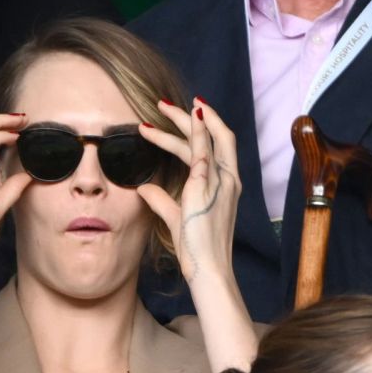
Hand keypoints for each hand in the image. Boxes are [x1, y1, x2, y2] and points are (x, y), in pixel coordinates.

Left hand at [138, 99, 240, 284]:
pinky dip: (198, 132)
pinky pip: (204, 153)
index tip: (180, 115)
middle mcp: (227, 180)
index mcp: (224, 185)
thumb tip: (144, 187)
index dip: (197, 129)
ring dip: (183, 120)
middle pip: (213, 136)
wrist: (208, 269)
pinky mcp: (207, 189)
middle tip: (163, 103)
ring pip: (207, 139)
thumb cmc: (196, 247)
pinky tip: (188, 118)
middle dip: (189, 116)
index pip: (212, 148)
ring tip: (160, 107)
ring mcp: (221, 183)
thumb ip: (162, 200)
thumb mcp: (176, 217)